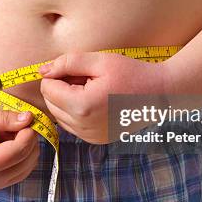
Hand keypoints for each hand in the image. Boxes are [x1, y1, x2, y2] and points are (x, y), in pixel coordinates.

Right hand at [0, 108, 39, 189]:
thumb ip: (2, 119)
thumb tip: (28, 118)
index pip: (20, 149)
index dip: (28, 131)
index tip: (22, 116)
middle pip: (28, 158)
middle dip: (25, 137)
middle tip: (7, 123)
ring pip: (28, 164)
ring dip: (23, 145)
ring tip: (1, 133)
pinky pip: (21, 169)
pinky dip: (19, 154)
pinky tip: (2, 142)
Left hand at [39, 52, 166, 143]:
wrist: (160, 94)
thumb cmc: (132, 73)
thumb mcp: (100, 61)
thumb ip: (67, 63)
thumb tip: (42, 71)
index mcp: (82, 106)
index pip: (47, 89)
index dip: (58, 74)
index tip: (78, 70)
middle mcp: (83, 127)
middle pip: (50, 103)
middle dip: (61, 88)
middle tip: (86, 79)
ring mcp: (89, 137)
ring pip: (59, 115)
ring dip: (68, 100)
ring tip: (93, 90)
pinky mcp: (95, 140)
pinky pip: (72, 125)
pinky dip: (77, 112)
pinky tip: (96, 101)